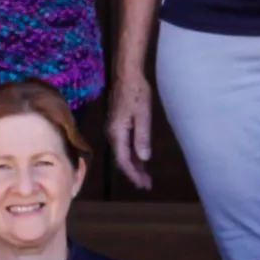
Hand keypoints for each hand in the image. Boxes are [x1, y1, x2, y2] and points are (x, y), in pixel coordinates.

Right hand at [107, 65, 154, 190]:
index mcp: (117, 133)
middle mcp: (112, 134)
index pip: (123, 160)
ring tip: (145, 177)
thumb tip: (144, 159)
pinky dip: (133, 155)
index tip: (143, 184)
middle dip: (134, 173)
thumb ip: (142, 137)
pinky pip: (125, 145)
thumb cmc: (137, 93)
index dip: (133, 174)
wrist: (127, 75)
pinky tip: (141, 160)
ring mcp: (114, 129)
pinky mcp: (118, 125)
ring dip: (134, 165)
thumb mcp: (143, 115)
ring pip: (123, 153)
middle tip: (146, 185)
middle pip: (122, 159)